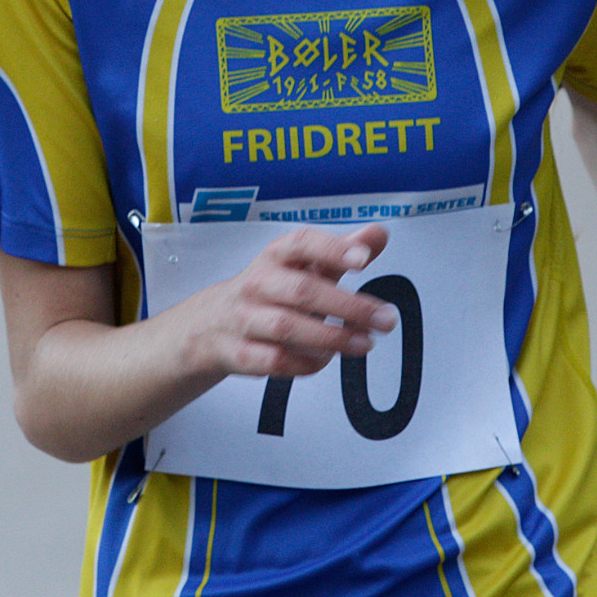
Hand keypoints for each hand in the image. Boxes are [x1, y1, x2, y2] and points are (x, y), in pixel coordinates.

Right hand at [175, 224, 396, 379]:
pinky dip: (304, 363)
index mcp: (276, 256)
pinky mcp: (240, 353)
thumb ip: (342, 251)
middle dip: (348, 307)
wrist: (211, 323)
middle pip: (302, 291)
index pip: (301, 243)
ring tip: (364, 343)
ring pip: (287, 327)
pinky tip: (325, 359)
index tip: (362, 259)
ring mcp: (245, 318)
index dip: (331, 249)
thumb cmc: (270, 289)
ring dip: (331, 338)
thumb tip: (378, 233)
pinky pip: (275, 361)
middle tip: (385, 319)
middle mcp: (258, 283)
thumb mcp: (302, 264)